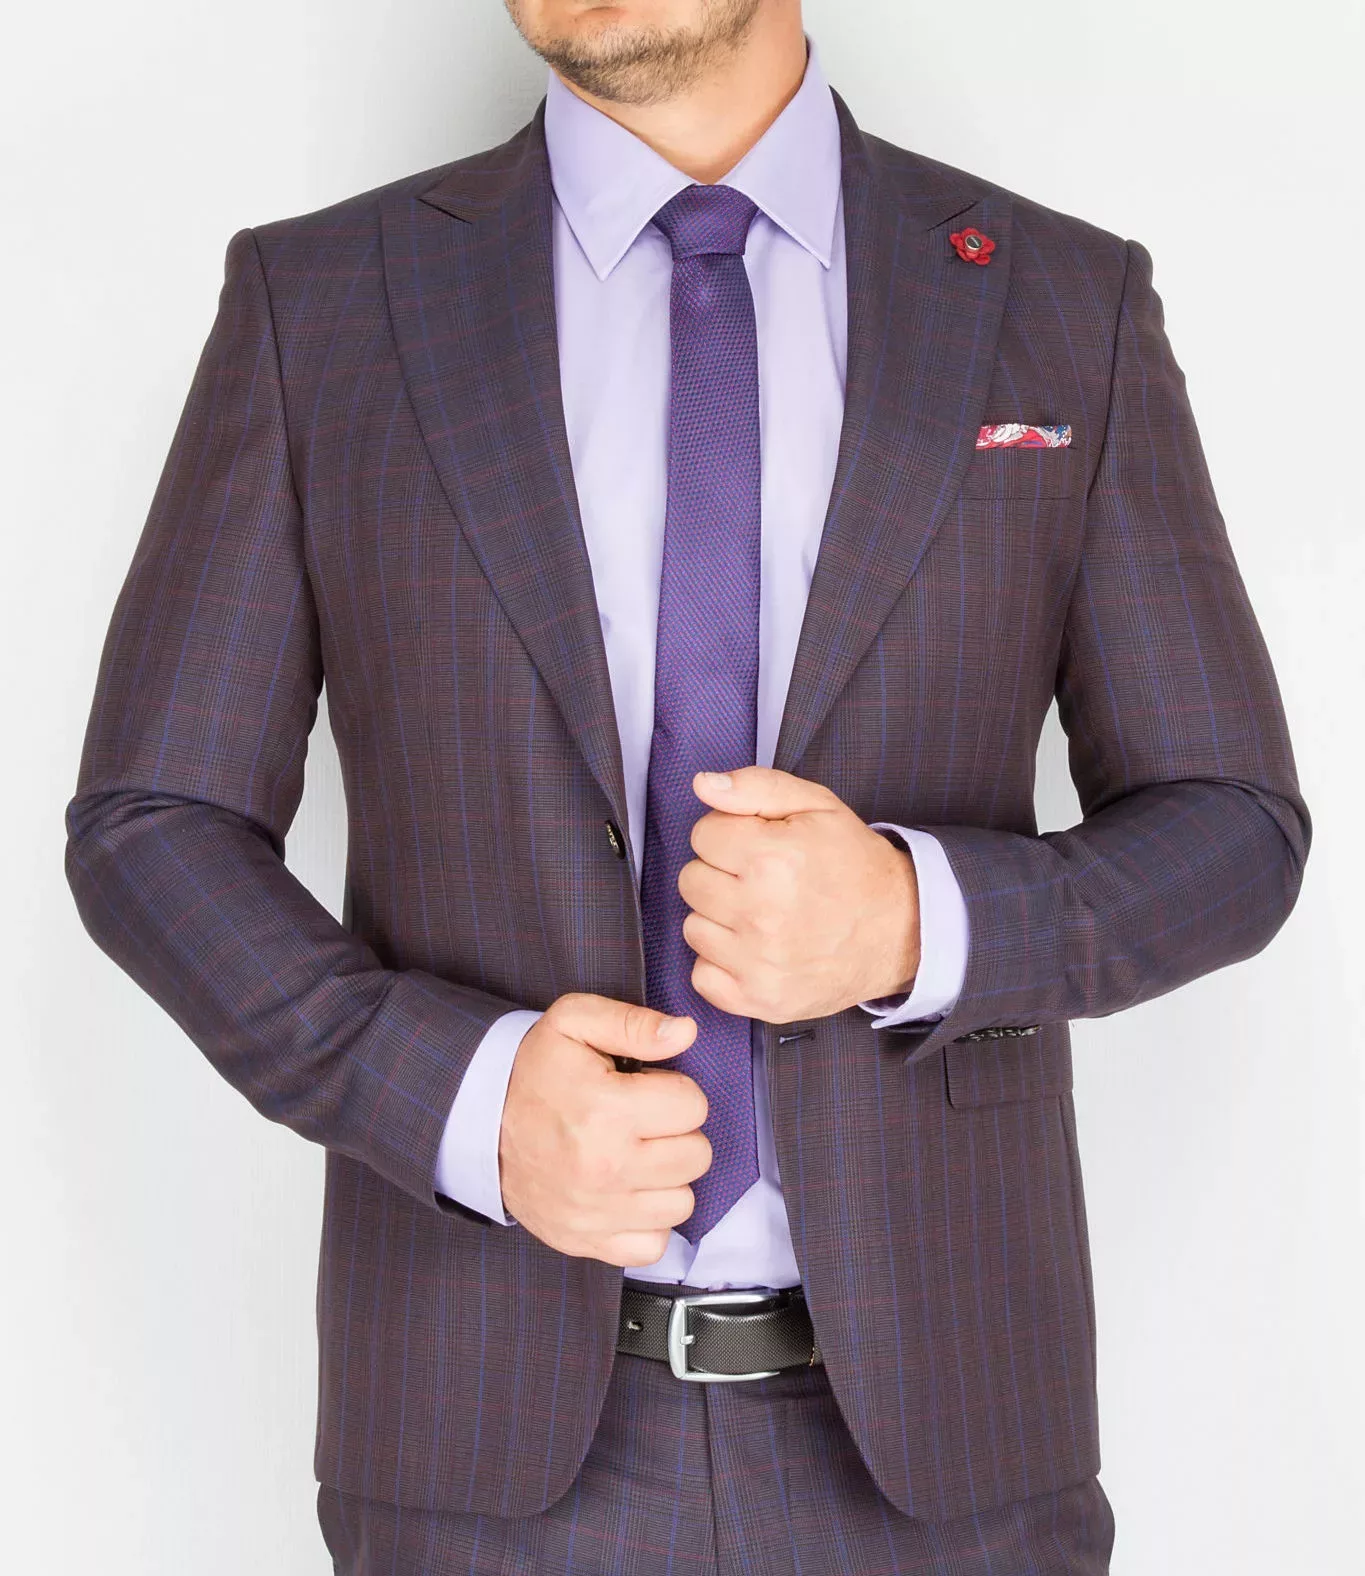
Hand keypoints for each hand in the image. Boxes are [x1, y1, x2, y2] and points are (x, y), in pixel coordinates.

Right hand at [498, 993, 710, 1265]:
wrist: (480, 1123)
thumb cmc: (535, 1071)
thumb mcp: (574, 1022)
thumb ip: (633, 1023)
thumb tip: (685, 1032)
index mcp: (607, 1110)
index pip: (693, 1106)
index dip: (676, 1091)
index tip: (648, 1090)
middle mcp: (605, 1167)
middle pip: (696, 1156)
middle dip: (677, 1133)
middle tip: (644, 1123)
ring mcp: (597, 1212)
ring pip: (682, 1202)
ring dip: (667, 1178)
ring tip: (636, 1154)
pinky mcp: (587, 1241)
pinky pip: (653, 1244)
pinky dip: (648, 1221)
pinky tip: (628, 1191)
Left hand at [679, 767, 920, 1022]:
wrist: (901, 929)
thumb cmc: (854, 864)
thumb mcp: (816, 805)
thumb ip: (755, 787)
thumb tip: (702, 784)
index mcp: (772, 858)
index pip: (702, 835)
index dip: (729, 835)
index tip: (756, 847)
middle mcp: (762, 912)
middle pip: (691, 881)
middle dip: (720, 874)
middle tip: (760, 881)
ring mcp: (759, 961)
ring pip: (693, 927)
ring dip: (719, 919)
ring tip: (761, 914)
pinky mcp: (760, 998)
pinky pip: (702, 976)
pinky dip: (721, 964)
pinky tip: (753, 949)